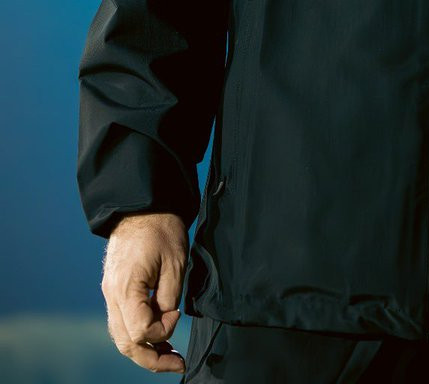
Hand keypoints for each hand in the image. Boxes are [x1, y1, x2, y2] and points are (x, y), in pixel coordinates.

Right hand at [100, 211, 188, 372]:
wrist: (141, 205)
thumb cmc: (161, 228)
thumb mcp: (175, 262)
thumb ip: (168, 297)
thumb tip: (166, 320)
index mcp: (126, 287)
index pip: (140, 330)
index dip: (163, 330)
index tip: (177, 312)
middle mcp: (112, 295)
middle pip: (126, 343)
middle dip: (152, 359)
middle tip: (177, 364)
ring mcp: (110, 293)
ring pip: (121, 337)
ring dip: (145, 350)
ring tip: (169, 357)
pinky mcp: (114, 290)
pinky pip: (122, 322)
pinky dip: (138, 334)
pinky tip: (157, 336)